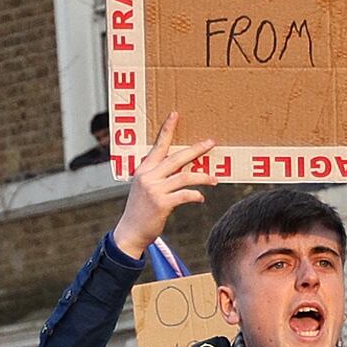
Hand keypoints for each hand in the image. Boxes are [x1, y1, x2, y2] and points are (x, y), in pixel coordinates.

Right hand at [113, 109, 211, 255]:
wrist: (131, 231)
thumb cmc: (140, 209)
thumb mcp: (143, 188)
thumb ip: (157, 176)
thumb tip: (177, 169)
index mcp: (143, 169)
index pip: (158, 145)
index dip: (167, 130)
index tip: (176, 115)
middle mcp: (148, 176)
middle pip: (176, 158)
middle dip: (196, 149)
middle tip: (211, 142)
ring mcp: (155, 189)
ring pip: (185, 176)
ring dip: (203, 177)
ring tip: (215, 179)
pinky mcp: (161, 203)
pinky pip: (185, 195)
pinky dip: (195, 195)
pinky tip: (201, 198)